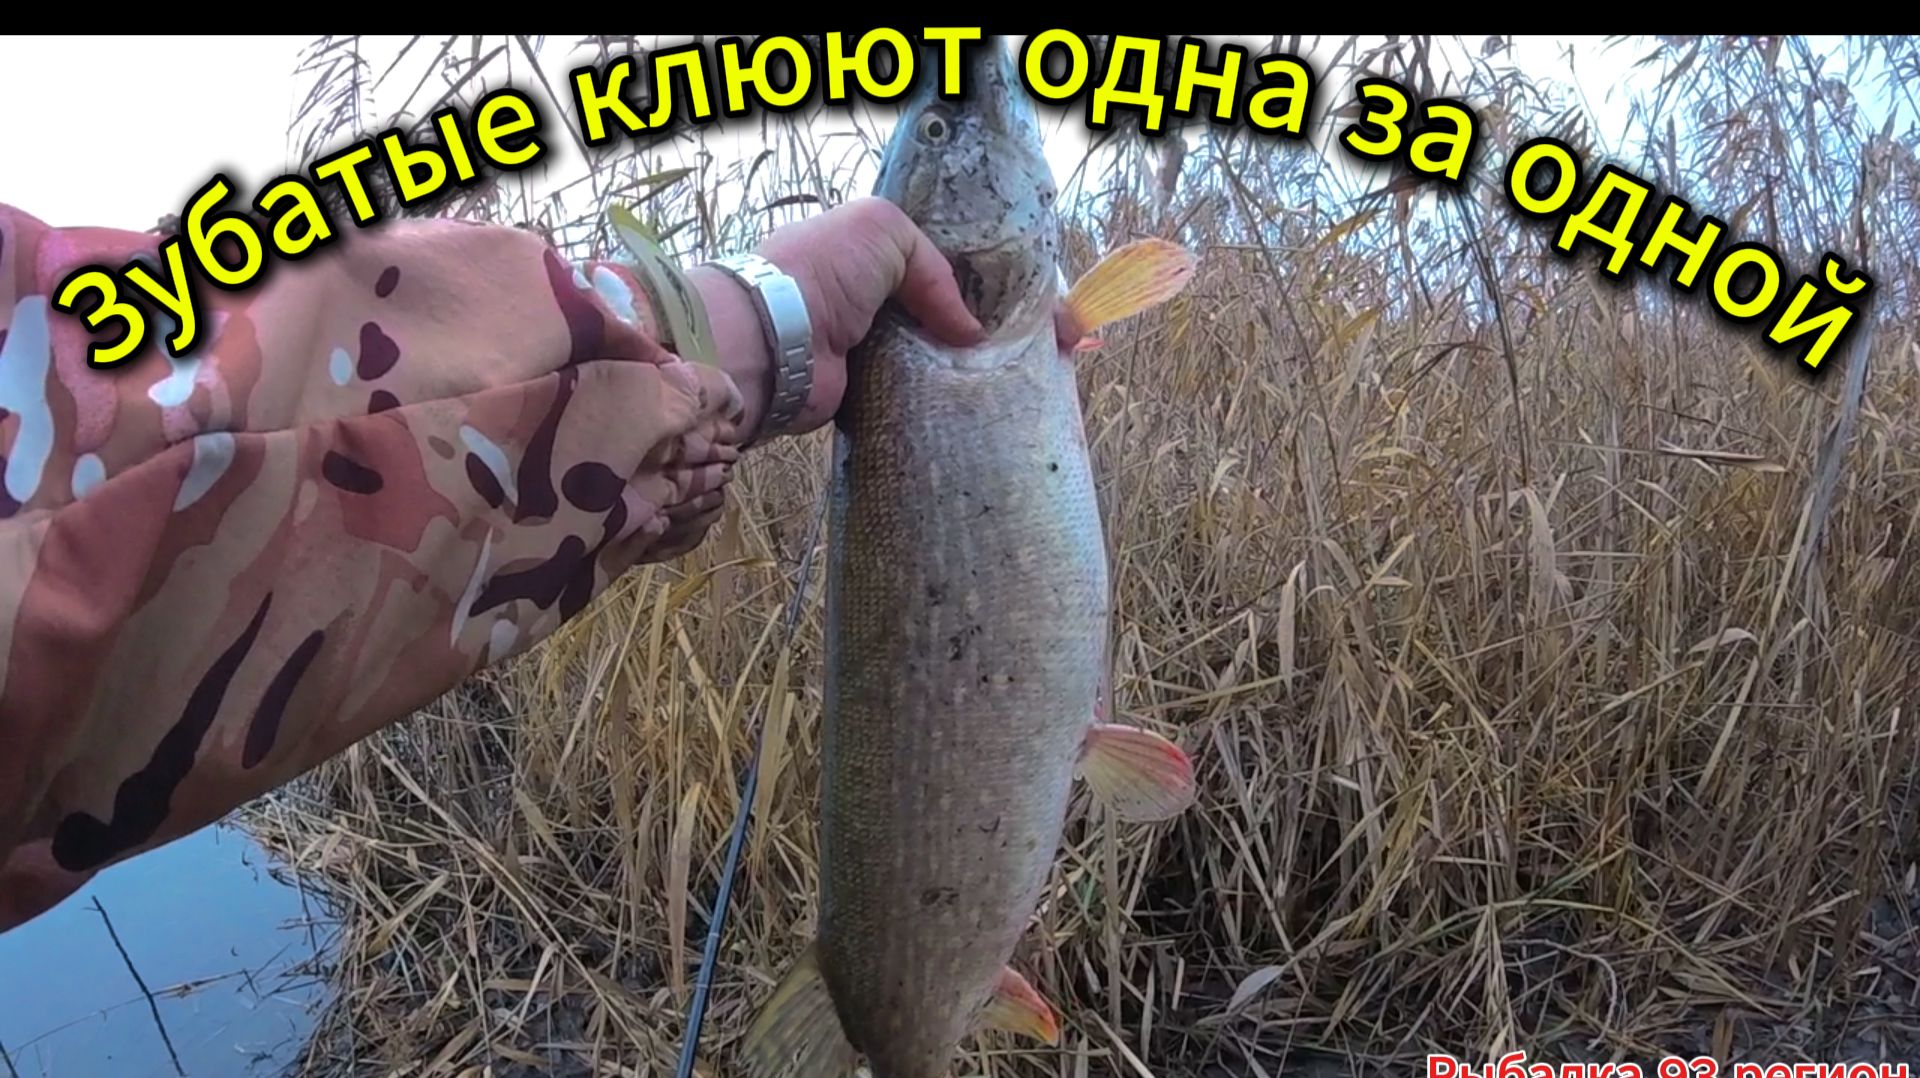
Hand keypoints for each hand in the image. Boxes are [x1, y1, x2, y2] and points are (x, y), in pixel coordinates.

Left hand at [696, 198, 985, 442]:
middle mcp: (852, 304)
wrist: (774, 339)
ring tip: (985, 378)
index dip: (948, 285)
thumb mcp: (884, 230)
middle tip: (995, 350)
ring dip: (943, 368)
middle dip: (951, 332)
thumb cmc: (824, 270)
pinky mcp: (854, 396)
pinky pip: (901, 396)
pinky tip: (957, 400)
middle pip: (918, 318)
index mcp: (852, 259)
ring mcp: (853, 352)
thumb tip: (971, 333)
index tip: (990, 307)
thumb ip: (933, 268)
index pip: (911, 269)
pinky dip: (925, 399)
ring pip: (914, 360)